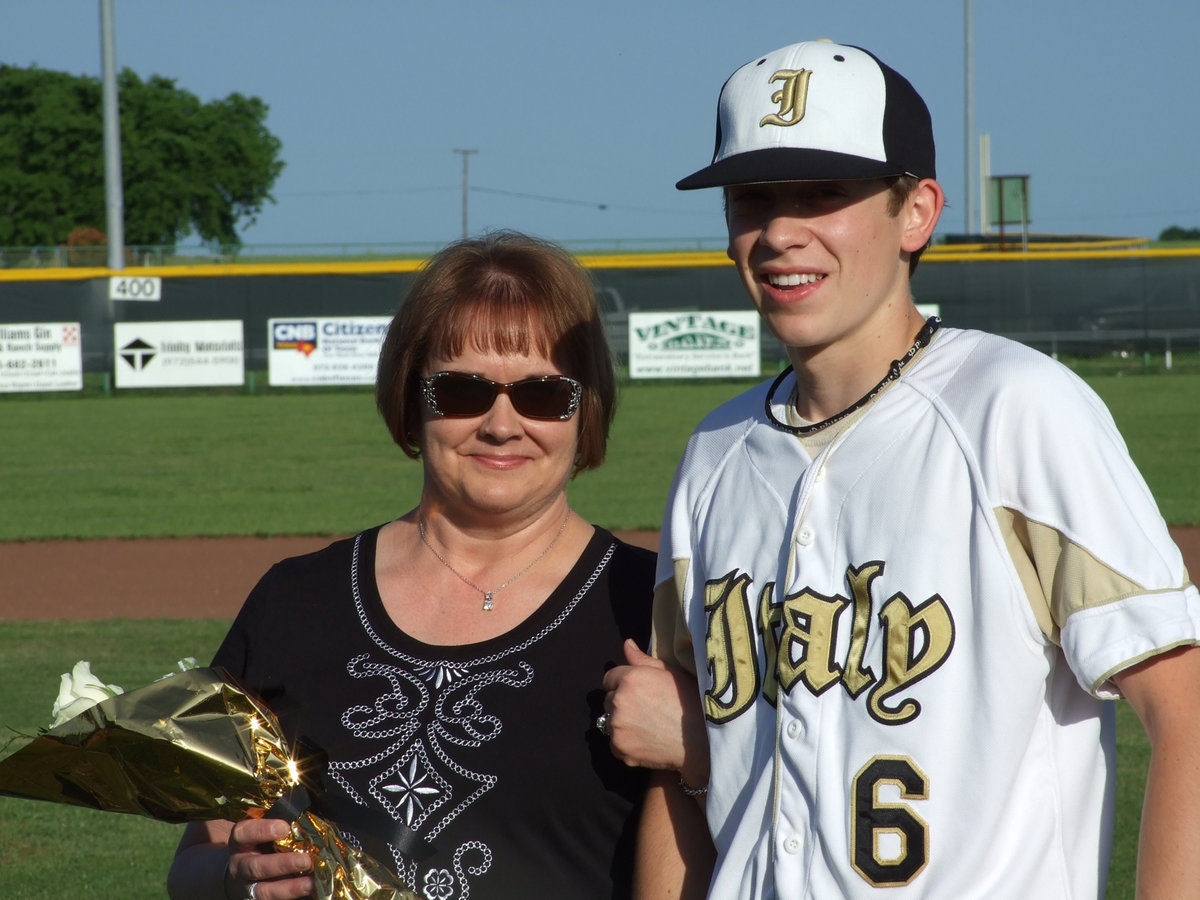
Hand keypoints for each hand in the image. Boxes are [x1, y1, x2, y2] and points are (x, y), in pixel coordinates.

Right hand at [225, 817, 314, 899]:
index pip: (243, 833)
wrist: (242, 873)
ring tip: (311, 883)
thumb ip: (279, 827)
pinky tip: (311, 890)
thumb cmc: (261, 845)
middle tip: (305, 860)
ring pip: (264, 891)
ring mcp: (246, 887)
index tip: (285, 827)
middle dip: (282, 864)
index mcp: (240, 842)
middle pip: (256, 867)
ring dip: (290, 888)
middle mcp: (240, 866)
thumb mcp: (263, 832)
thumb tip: (306, 822)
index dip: (262, 830)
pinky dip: (292, 895)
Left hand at [601, 639, 708, 788]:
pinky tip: (645, 741)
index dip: (623, 684)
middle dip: (621, 703)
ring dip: (622, 723)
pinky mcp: (620, 749)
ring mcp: (617, 727)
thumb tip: (626, 644)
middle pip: (608, 700)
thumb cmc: (691, 702)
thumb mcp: (671, 673)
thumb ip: (643, 659)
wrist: (702, 740)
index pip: (609, 678)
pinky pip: (615, 744)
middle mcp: (618, 701)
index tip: (638, 692)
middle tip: (645, 710)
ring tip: (646, 726)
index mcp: (630, 679)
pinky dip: (625, 743)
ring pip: (609, 722)